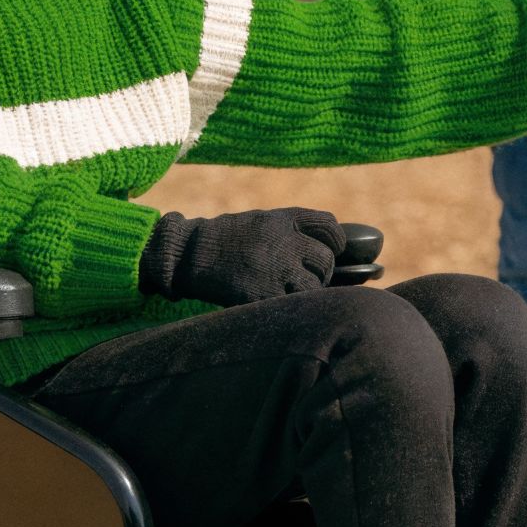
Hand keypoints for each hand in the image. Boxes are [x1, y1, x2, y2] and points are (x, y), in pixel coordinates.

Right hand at [139, 207, 344, 305]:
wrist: (189, 254)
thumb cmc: (229, 239)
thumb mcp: (264, 220)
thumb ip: (297, 227)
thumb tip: (338, 246)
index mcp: (285, 221)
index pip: (331, 228)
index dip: (336, 241)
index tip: (331, 249)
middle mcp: (284, 242)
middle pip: (325, 260)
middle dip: (320, 270)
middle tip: (304, 275)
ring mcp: (275, 270)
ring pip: (315, 286)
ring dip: (308, 291)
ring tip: (289, 289)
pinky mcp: (264, 295)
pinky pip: (293, 305)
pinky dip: (289, 305)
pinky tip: (275, 299)